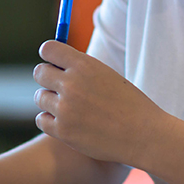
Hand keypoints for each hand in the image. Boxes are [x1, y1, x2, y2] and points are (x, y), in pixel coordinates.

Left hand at [33, 40, 171, 165]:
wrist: (144, 134)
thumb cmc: (127, 103)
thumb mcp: (106, 75)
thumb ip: (80, 68)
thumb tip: (53, 60)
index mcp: (84, 65)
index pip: (48, 49)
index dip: (49, 56)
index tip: (55, 64)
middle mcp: (72, 84)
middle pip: (39, 73)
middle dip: (47, 79)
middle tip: (60, 88)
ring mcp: (65, 109)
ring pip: (40, 98)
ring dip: (50, 102)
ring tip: (70, 108)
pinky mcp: (63, 131)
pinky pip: (41, 120)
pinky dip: (51, 121)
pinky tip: (67, 122)